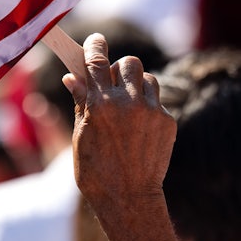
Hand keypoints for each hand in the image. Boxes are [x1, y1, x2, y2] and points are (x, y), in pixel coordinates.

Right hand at [64, 33, 176, 207]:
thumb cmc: (96, 171)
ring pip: (147, 78)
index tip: (96, 40)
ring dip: (136, 86)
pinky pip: (158, 101)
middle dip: (119, 69)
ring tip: (128, 106)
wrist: (129, 200)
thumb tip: (73, 76)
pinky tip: (140, 129)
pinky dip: (148, 108)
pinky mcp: (167, 122)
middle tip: (112, 83)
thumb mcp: (80, 136)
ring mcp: (151, 112)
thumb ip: (81, 103)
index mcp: (100, 105)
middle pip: (129, 62)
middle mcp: (127, 103)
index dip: (95, 45)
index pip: (96, 60)